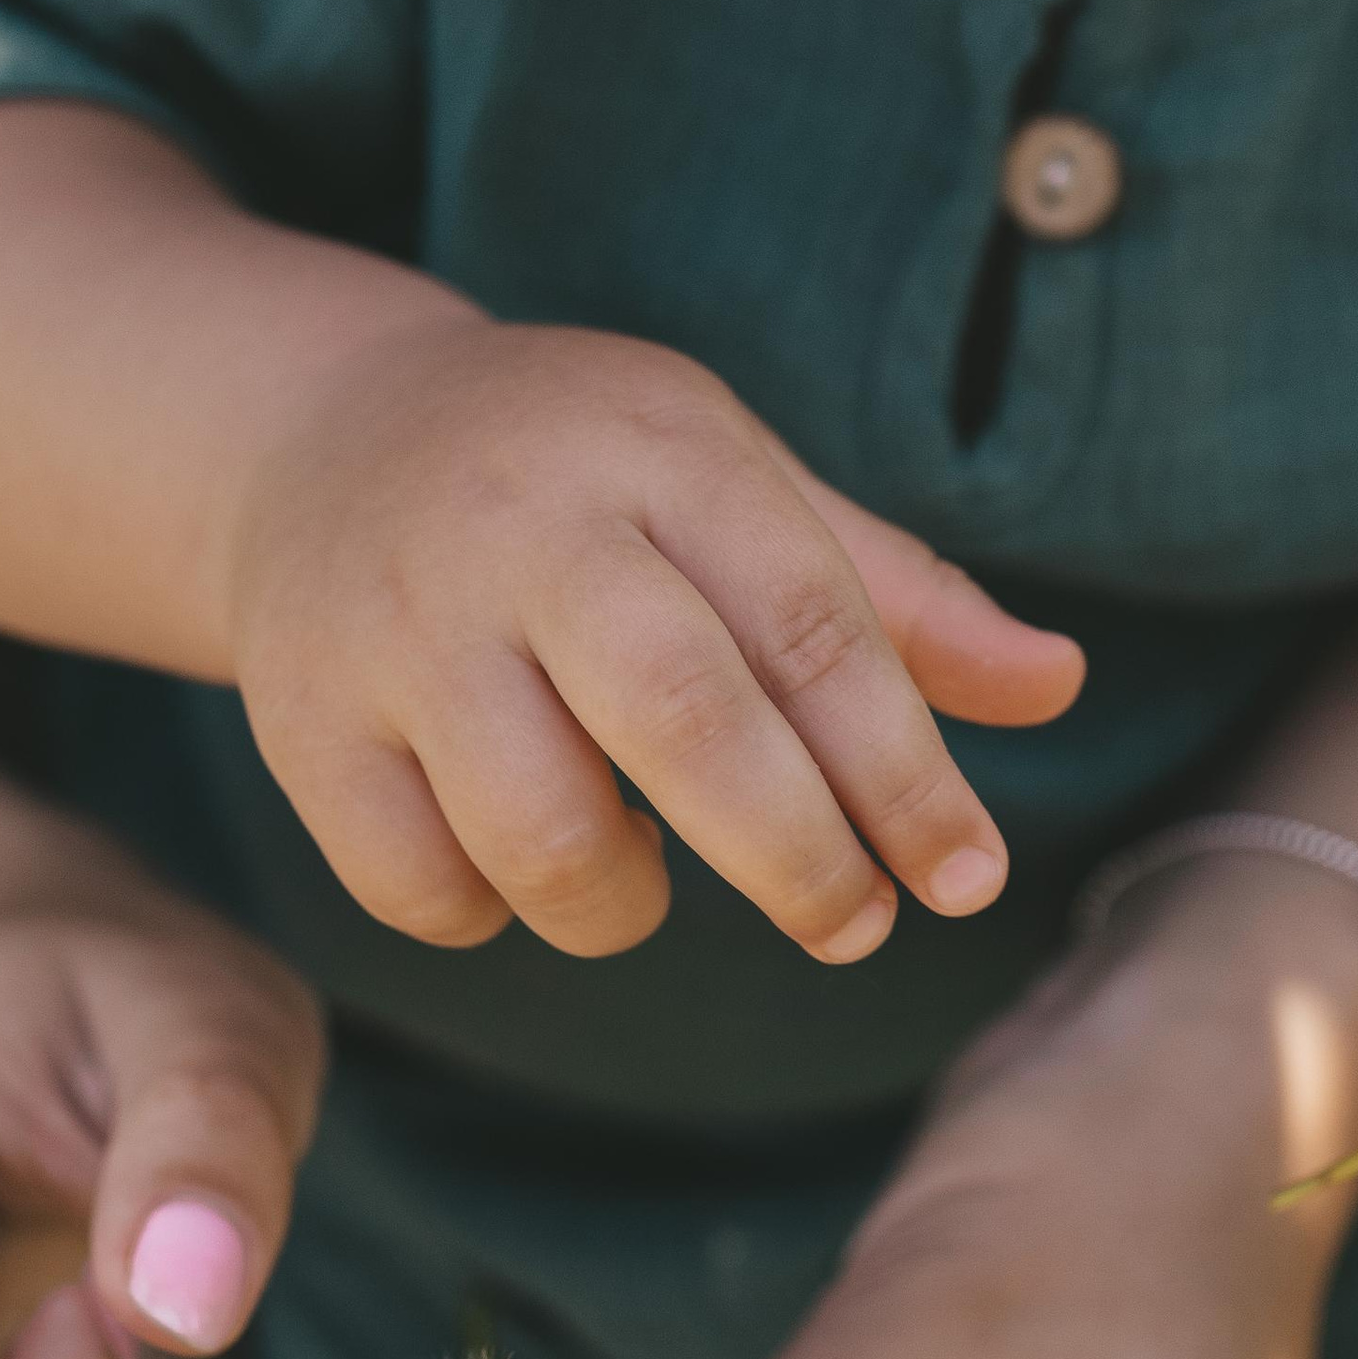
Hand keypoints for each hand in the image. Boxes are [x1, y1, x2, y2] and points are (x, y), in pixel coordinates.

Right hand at [229, 317, 1082, 968]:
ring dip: (627, 901)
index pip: (808, 625)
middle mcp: (520, 530)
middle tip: (851, 924)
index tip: (965, 878)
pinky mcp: (299, 724)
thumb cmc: (580, 477)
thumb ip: (889, 596)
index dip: (903, 772)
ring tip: (647, 862)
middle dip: (796, 857)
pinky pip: (424, 890)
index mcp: (655, 456)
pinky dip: (495, 911)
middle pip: (686, 722)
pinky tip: (518, 849)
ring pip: (544, 838)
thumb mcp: (734, 484)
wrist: (316, 434)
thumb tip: (1058, 685)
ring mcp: (395, 630)